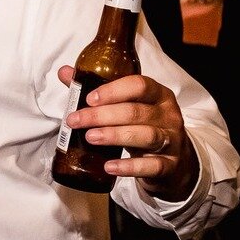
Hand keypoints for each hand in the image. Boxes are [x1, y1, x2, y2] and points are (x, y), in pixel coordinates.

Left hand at [57, 67, 199, 200]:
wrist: (175, 162)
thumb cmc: (143, 127)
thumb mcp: (127, 107)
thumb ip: (97, 91)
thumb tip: (65, 72)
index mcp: (158, 95)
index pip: (140, 85)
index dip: (114, 91)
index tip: (89, 98)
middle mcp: (168, 115)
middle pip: (136, 112)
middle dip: (102, 115)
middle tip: (75, 120)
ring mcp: (171, 141)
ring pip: (145, 136)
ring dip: (114, 135)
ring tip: (90, 137)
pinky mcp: (169, 165)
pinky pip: (150, 166)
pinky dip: (129, 167)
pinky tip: (109, 166)